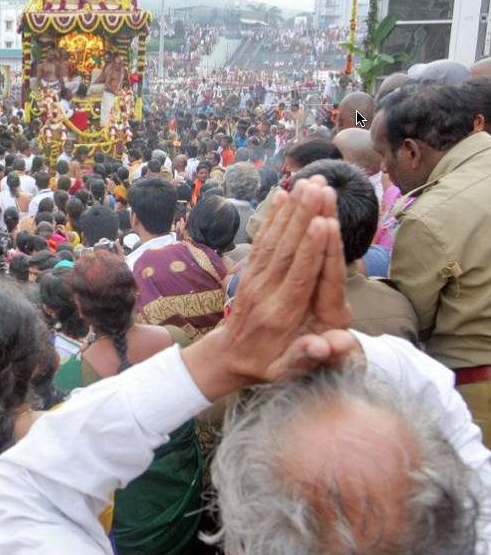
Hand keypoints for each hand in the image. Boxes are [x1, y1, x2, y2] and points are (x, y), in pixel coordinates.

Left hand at [183, 178, 355, 398]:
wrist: (228, 358)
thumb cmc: (266, 365)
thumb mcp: (286, 372)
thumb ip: (306, 357)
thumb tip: (326, 347)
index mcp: (281, 314)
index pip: (300, 276)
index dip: (312, 249)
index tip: (325, 222)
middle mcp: (267, 290)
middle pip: (288, 249)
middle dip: (305, 216)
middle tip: (322, 188)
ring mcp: (256, 277)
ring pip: (276, 238)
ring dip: (292, 208)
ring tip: (309, 182)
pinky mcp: (251, 269)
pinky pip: (263, 238)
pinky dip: (272, 215)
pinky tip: (282, 193)